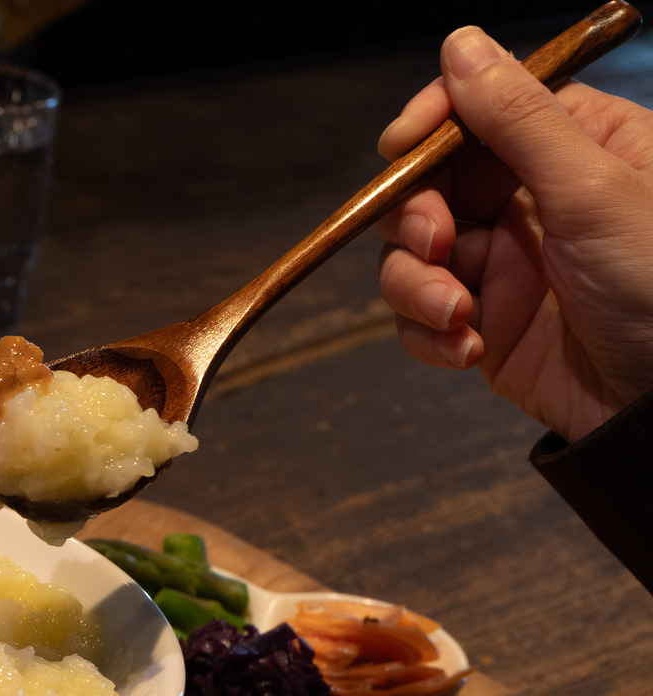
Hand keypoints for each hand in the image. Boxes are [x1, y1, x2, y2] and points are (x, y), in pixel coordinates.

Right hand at [375, 25, 652, 440]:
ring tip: (458, 316)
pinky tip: (468, 350)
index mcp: (574, 149)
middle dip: (415, 218)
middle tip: (435, 244)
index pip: (480, 111)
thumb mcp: (594, 190)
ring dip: (416, 286)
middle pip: (428, 185)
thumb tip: (461, 44)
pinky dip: (428, 334)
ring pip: (411, 255)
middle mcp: (532, 201)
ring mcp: (504, 265)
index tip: (402, 147)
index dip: (432, 124)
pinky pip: (419, 318)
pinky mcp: (484, 325)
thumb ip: (518, 120)